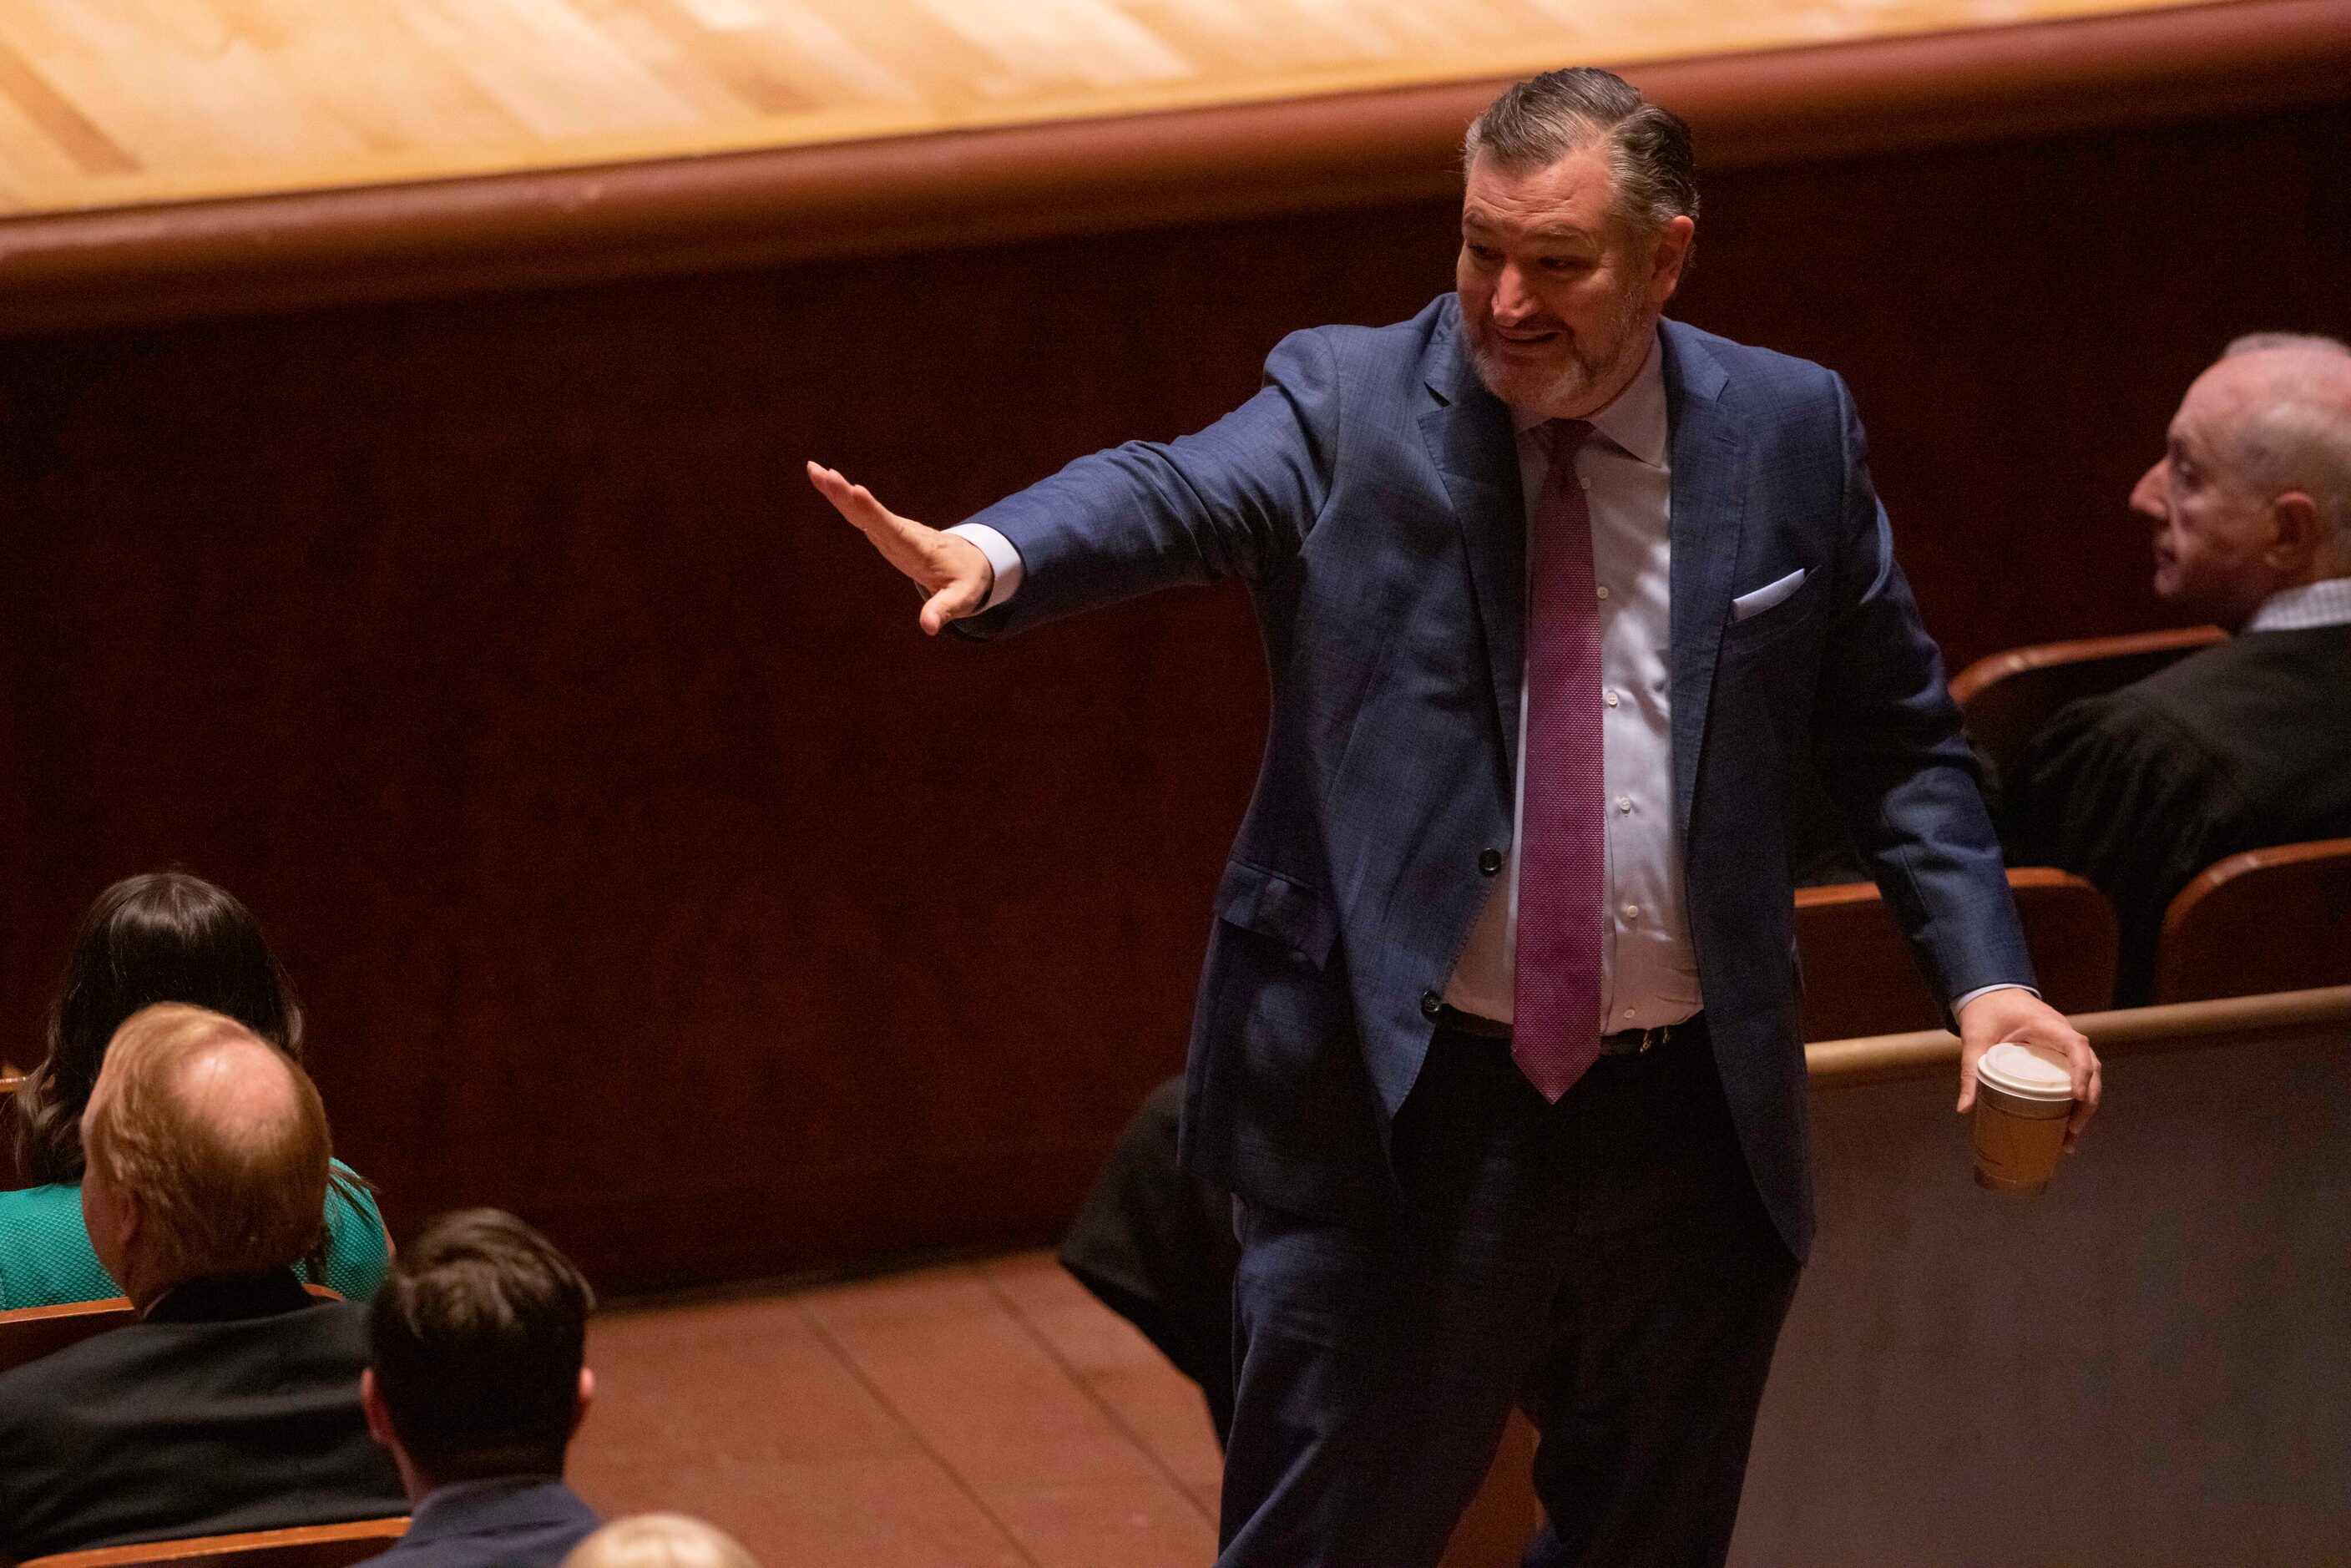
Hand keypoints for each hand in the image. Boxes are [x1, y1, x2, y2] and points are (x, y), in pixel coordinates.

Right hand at [807, 462, 992, 634]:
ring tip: (814, 470)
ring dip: (838, 491)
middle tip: (825, 474)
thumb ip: (943, 610)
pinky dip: (842, 499)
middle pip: (871, 514)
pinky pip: (861, 514)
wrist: (972, 560)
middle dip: (847, 495)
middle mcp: (902, 533)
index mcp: (918, 548)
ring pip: (861, 510)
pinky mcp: (885, 532)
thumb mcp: (961, 599)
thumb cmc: (967, 580)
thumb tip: (927, 627)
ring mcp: (892, 531)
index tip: (857, 491)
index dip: (874, 512)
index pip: (893, 529)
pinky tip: (826, 481)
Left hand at [1955, 987, 2100, 1151]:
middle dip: (2087, 1101)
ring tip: (2071, 1137)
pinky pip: (2077, 1075)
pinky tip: (2068, 1124)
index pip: (2076, 1047)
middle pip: (2091, 1067)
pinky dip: (2077, 1099)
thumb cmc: (1985, 1012)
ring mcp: (2066, 1044)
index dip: (2081, 1072)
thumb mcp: (1975, 1040)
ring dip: (2085, 1105)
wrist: (1991, 993)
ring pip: (2089, 1074)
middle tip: (2073, 1131)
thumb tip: (1963, 1110)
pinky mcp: (2061, 1053)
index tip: (2076, 1097)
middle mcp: (2065, 1034)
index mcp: (2048, 1026)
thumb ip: (1970, 1072)